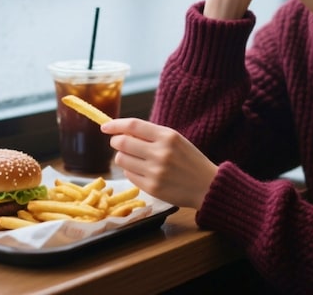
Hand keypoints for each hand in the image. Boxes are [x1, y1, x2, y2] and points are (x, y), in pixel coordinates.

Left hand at [101, 118, 216, 209]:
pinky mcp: (152, 188)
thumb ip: (151, 134)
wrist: (207, 185)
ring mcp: (155, 172)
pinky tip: (143, 171)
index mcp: (167, 136)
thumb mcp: (175, 140)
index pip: (132, 126)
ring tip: (134, 158)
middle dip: (116, 141)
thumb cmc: (189, 160)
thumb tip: (121, 131)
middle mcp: (160, 153)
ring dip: (122, 157)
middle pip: (122, 142)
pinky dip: (130, 171)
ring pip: (121, 159)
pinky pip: (128, 175)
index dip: (115, 125)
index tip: (105, 126)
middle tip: (119, 143)